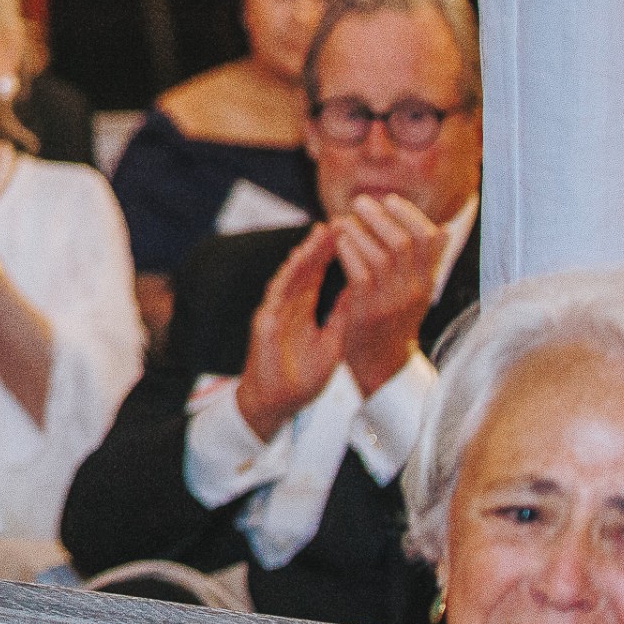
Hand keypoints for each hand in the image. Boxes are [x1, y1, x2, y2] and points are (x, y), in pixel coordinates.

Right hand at [237, 225, 347, 440]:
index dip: (331, 253)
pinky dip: (285, 279)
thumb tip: (359, 291)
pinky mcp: (264, 323)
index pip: (318, 273)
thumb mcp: (331, 343)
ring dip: (303, 255)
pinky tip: (295, 264)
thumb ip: (341, 316)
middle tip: (336, 221)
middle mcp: (286, 304)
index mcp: (302, 308)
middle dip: (319, 245)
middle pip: (304, 268)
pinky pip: (275, 297)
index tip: (348, 232)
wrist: (275, 402)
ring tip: (318, 235)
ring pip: (289, 276)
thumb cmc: (301, 377)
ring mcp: (273, 311)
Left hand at [326, 195, 444, 395]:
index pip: (431, 240)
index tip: (390, 200)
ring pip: (383, 254)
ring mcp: (393, 301)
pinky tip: (338, 241)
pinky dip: (349, 251)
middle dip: (381, 216)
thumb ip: (422, 263)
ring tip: (343, 219)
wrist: (382, 366)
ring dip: (360, 231)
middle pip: (406, 241)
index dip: (411, 214)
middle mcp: (415, 290)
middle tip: (359, 202)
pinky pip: (361, 274)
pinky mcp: (368, 311)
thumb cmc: (394, 321)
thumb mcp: (416, 292)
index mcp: (427, 282)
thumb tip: (439, 228)